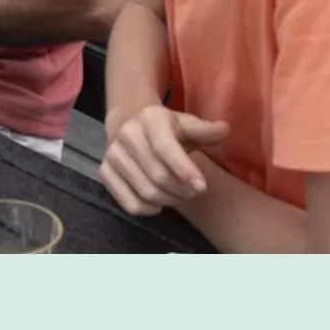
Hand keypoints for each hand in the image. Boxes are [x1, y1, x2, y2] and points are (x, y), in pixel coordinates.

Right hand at [99, 105, 229, 216]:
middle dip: (182, 190)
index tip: (202, 187)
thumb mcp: (185, 124)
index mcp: (150, 119)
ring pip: (146, 192)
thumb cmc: (165, 128)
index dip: (185, 170)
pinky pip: (129, 203)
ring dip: (168, 200)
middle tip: (194, 192)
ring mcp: (113, 155)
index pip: (166, 149)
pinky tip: (159, 203)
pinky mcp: (104, 172)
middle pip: (158, 176)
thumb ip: (205, 130)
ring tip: (178, 195)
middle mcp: (127, 135)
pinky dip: (149, 210)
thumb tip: (225, 129)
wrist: (128, 125)